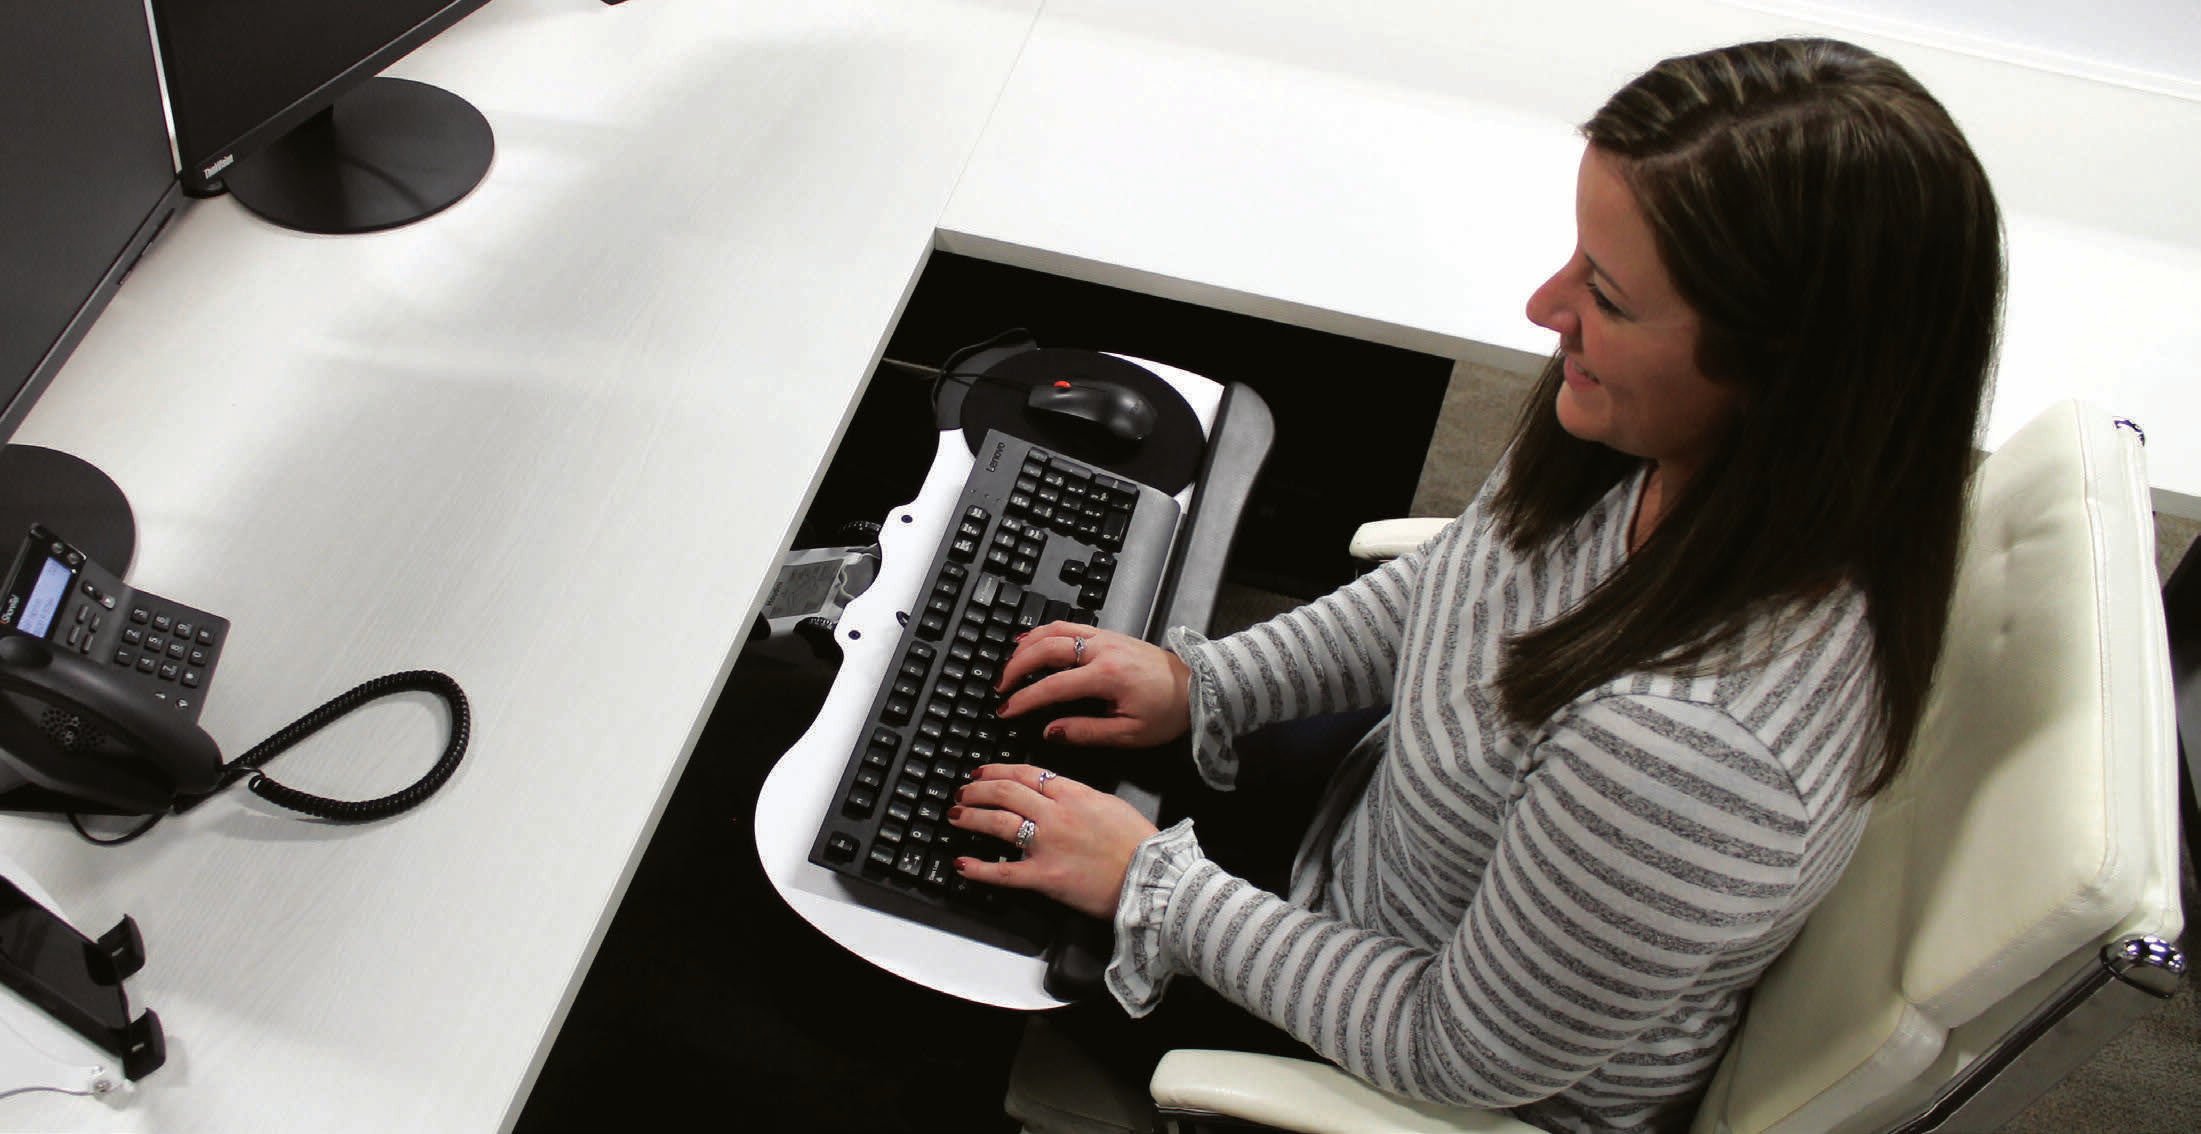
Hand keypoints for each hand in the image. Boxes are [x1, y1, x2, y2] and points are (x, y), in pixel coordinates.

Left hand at [950, 764, 1159, 918]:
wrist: (1153, 877)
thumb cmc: (1139, 844)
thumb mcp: (1110, 804)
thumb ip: (1080, 796)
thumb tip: (1059, 792)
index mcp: (1073, 794)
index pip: (1026, 774)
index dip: (998, 771)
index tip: (983, 772)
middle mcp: (1055, 815)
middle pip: (1005, 792)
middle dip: (977, 789)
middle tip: (963, 791)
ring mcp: (1047, 845)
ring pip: (998, 822)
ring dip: (971, 816)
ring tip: (956, 814)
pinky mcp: (1044, 877)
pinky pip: (1003, 871)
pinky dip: (978, 868)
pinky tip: (962, 863)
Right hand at [995, 622, 1190, 747]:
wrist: (1197, 687)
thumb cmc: (1168, 712)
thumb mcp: (1129, 734)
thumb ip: (1086, 732)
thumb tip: (1051, 731)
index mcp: (1107, 676)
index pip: (1053, 685)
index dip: (1025, 699)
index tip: (1007, 710)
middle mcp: (1103, 649)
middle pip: (1046, 648)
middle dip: (1016, 666)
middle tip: (1001, 687)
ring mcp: (1105, 637)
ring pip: (1054, 630)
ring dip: (1027, 645)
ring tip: (1010, 664)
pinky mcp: (1109, 635)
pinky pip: (1069, 626)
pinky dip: (1045, 632)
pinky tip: (1033, 643)